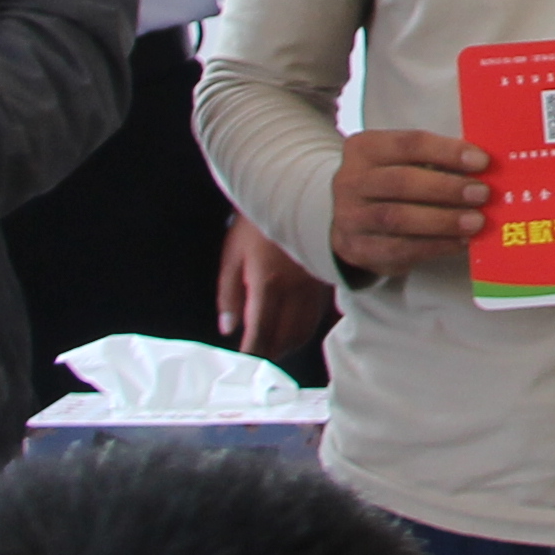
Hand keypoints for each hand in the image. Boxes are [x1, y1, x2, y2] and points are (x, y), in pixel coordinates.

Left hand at [215, 213, 334, 357]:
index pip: (261, 332)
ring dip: (290, 344)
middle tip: (259, 360)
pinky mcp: (326, 279)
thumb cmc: (256, 221)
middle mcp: (295, 289)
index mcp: (268, 284)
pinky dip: (305, 327)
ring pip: (306, 329)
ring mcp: (314, 285)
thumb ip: (229, 296)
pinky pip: (318, 313)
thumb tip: (229, 328)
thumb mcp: (233, 255)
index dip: (253, 352)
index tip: (245, 363)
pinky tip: (295, 328)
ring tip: (275, 348)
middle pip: (287, 337)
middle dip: (272, 353)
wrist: (293, 191)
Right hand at [330, 125, 490, 274]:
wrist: (349, 218)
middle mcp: (351, 181)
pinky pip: (399, 249)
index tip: (482, 161)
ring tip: (476, 221)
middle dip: (447, 188)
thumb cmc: (390, 182)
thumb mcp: (401, 161)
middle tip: (482, 194)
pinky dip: (435, 246)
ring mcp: (350, 217)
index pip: (409, 144)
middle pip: (401, 182)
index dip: (447, 152)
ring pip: (398, 218)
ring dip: (443, 220)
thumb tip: (485, 168)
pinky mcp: (357, 249)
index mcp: (366, 148)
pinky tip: (460, 242)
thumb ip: (436, 161)